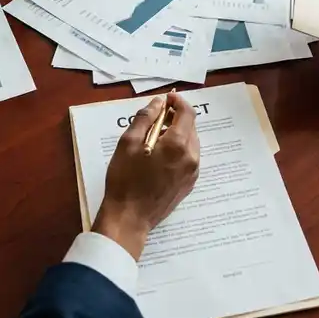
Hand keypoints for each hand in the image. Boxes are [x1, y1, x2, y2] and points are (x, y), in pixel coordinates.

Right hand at [92, 93, 199, 259]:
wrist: (130, 218)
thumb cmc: (125, 179)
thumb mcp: (128, 143)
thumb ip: (145, 118)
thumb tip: (158, 103)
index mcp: (178, 144)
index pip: (187, 113)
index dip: (178, 102)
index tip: (166, 99)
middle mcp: (191, 156)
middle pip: (191, 127)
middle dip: (177, 118)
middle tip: (156, 119)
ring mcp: (193, 172)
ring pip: (191, 142)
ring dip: (178, 134)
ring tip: (156, 138)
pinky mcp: (189, 183)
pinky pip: (189, 157)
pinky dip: (180, 149)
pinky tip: (162, 156)